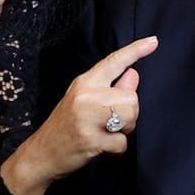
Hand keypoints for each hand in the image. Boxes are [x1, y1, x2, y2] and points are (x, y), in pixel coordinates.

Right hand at [1, 35, 158, 194]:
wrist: (41, 154)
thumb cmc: (64, 127)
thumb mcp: (83, 101)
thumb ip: (109, 88)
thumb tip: (134, 74)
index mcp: (84, 83)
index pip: (114, 62)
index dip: (136, 51)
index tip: (154, 41)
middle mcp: (85, 96)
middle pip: (131, 97)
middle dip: (129, 114)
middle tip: (110, 123)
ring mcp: (87, 117)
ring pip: (130, 116)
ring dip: (124, 130)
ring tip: (105, 133)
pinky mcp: (91, 139)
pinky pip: (122, 142)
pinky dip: (116, 149)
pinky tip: (100, 147)